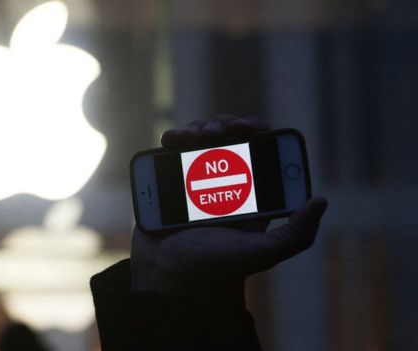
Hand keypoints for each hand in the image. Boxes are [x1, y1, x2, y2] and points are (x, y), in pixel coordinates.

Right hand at [130, 116, 327, 296]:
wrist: (164, 273)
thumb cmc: (212, 266)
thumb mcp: (260, 254)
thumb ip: (296, 235)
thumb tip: (320, 201)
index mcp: (250, 196)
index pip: (261, 152)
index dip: (259, 132)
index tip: (252, 128)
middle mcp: (224, 183)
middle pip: (230, 137)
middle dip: (227, 125)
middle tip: (220, 131)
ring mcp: (195, 178)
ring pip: (202, 138)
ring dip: (201, 127)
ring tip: (196, 137)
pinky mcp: (170, 179)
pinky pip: (174, 150)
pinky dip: (175, 136)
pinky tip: (174, 139)